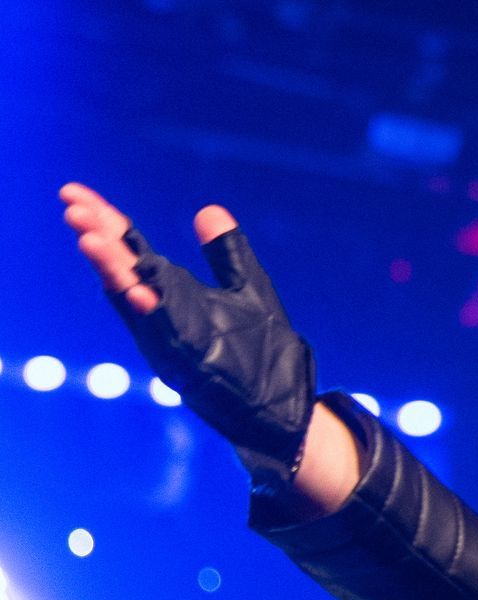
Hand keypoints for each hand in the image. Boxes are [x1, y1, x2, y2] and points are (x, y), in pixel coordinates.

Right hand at [60, 185, 358, 511]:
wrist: (282, 407)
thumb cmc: (263, 352)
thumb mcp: (247, 290)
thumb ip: (226, 252)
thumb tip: (208, 211)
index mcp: (169, 292)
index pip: (128, 248)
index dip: (102, 220)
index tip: (74, 192)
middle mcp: (160, 314)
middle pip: (120, 269)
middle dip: (97, 238)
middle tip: (72, 205)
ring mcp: (169, 339)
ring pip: (132, 299)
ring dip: (111, 270)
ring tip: (89, 238)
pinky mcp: (187, 363)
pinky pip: (163, 335)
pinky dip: (150, 312)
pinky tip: (138, 290)